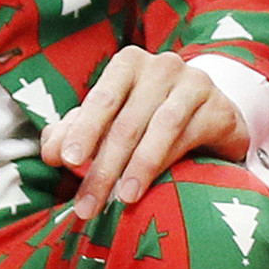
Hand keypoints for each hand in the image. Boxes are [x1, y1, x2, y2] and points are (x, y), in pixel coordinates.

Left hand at [39, 48, 249, 220]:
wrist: (212, 118)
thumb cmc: (150, 119)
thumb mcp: (110, 124)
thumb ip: (76, 134)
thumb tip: (50, 152)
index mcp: (129, 64)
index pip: (102, 98)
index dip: (84, 130)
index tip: (67, 162)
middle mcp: (162, 66)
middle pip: (127, 120)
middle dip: (104, 166)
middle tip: (86, 204)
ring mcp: (194, 82)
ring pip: (159, 127)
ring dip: (136, 167)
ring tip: (121, 200)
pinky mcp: (218, 106)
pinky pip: (188, 134)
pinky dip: (166, 161)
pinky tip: (151, 186)